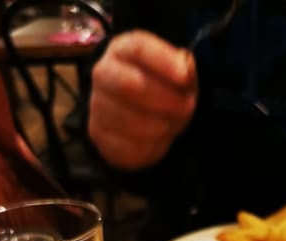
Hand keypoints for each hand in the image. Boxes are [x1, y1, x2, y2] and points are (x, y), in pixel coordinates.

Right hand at [88, 30, 197, 169]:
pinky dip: (151, 147)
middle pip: (128, 85)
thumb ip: (185, 70)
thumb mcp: (179, 75)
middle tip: (186, 107)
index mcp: (124, 50)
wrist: (141, 118)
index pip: (138, 49)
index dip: (163, 62)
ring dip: (160, 127)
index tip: (184, 76)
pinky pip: (128, 146)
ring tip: (173, 124)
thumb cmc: (163, 88)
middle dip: (164, 99)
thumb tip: (187, 70)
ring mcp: (97, 105)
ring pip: (129, 121)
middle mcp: (104, 73)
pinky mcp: (99, 135)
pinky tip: (160, 139)